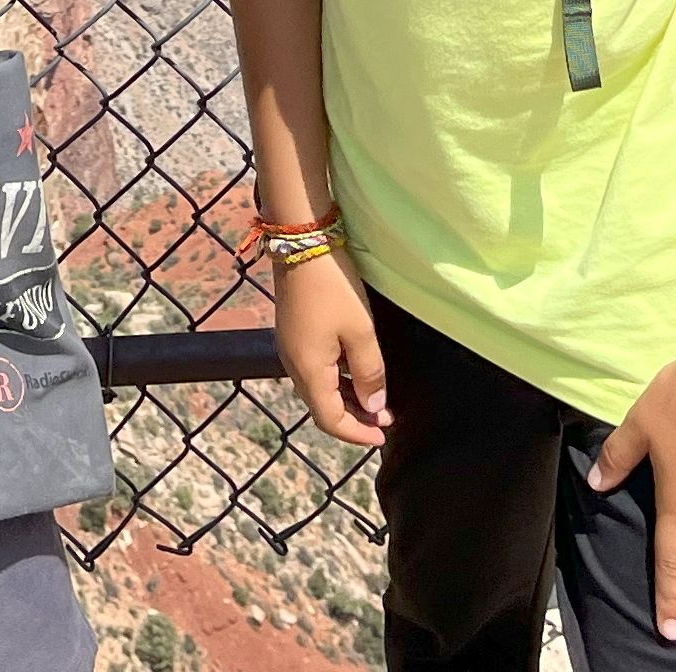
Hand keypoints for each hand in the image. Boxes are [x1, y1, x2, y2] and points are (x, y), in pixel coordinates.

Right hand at [272, 251, 390, 448]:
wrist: (301, 241)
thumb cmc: (334, 286)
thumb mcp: (361, 330)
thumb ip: (370, 373)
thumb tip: (374, 407)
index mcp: (309, 370)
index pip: (330, 420)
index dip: (357, 434)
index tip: (383, 435)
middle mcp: (293, 364)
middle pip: (321, 407)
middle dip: (354, 418)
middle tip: (385, 418)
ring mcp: (290, 348)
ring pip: (318, 390)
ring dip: (346, 400)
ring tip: (375, 398)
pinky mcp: (292, 333)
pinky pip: (314, 371)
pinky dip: (336, 381)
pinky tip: (355, 372)